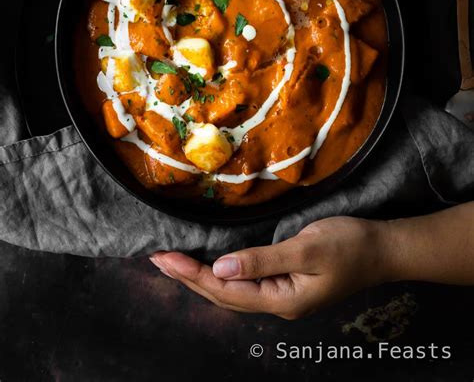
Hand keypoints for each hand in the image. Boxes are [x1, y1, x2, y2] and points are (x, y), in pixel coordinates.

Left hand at [150, 216, 390, 318]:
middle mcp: (277, 303)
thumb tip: (220, 268)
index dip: (191, 274)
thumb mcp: (306, 248)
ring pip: (231, 292)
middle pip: (222, 295)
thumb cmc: (350, 245)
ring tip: (173, 264)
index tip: (164, 257)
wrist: (383, 250)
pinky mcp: (286, 284)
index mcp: (281, 299)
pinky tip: (210, 267)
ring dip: (200, 277)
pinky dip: (220, 275)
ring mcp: (282, 296)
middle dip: (187, 277)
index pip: (224, 290)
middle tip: (156, 259)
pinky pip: (244, 284)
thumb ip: (263, 260)